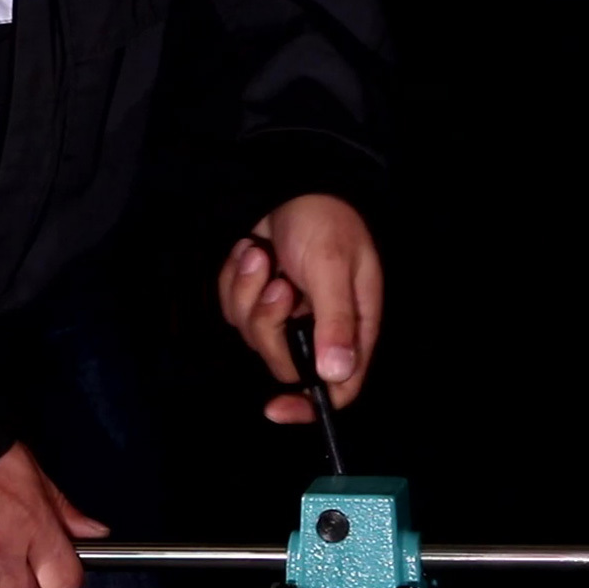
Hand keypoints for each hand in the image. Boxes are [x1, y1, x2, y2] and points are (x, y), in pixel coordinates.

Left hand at [217, 194, 382, 423]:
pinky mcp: (258, 299)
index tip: (277, 407)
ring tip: (263, 256)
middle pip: (285, 363)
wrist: (290, 180)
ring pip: (255, 336)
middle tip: (278, 284)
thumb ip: (336, 321)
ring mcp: (287, 315)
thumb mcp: (334, 269)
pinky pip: (235, 311)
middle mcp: (321, 329)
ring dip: (250, 294)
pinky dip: (236, 282)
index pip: (339, 387)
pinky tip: (251, 253)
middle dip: (270, 324)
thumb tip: (337, 375)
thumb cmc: (326, 222)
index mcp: (352, 328)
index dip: (310, 405)